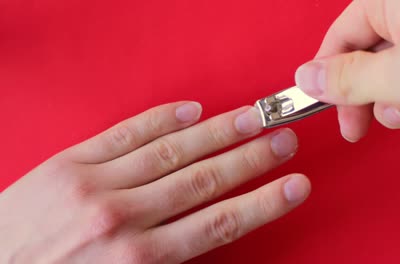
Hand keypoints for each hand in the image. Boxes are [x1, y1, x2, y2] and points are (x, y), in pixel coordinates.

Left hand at [0, 101, 309, 262]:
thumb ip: (165, 259)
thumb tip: (209, 232)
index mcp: (138, 259)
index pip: (219, 223)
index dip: (263, 202)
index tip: (294, 185)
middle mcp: (122, 218)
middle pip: (203, 180)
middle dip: (251, 158)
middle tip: (283, 140)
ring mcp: (96, 184)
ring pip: (171, 151)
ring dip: (218, 132)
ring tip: (252, 117)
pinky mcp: (70, 163)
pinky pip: (125, 133)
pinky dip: (162, 119)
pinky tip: (191, 111)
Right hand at [295, 0, 399, 140]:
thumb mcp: (397, 77)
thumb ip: (345, 79)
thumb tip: (307, 78)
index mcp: (397, 0)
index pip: (342, 34)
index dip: (326, 73)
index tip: (318, 103)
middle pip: (368, 60)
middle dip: (369, 98)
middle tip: (357, 127)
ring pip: (396, 79)